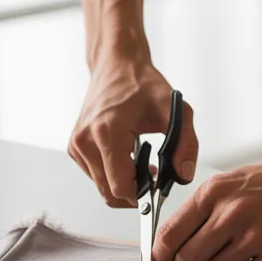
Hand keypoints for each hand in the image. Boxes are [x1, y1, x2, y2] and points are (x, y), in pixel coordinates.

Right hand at [68, 56, 197, 207]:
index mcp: (107, 131)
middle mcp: (85, 140)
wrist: (116, 65)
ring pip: (102, 187)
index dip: (143, 195)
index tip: (158, 185)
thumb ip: (186, 143)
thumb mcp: (175, 109)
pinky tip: (129, 156)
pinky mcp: (74, 147)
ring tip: (143, 161)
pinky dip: (114, 174)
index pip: (120, 186)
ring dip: (125, 183)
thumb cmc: (143, 84)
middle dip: (135, 193)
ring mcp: (76, 145)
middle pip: (109, 193)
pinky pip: (96, 176)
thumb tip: (183, 175)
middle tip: (155, 176)